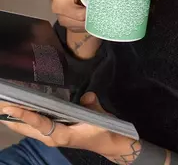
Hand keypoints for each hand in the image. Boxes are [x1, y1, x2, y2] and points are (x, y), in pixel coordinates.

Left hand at [0, 93, 140, 163]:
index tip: (11, 107)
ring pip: (27, 128)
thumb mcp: (98, 117)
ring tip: (3, 106)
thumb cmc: (102, 129)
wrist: (107, 141)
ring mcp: (51, 136)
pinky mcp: (52, 133)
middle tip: (0, 103)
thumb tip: (86, 96)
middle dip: (12, 117)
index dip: (26, 115)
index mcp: (62, 135)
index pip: (40, 124)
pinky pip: (33, 126)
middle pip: (27, 127)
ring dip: (15, 118)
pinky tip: (17, 110)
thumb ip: (91, 105)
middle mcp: (52, 137)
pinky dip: (23, 118)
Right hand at [51, 0, 98, 32]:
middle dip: (91, 6)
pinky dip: (93, 22)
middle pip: (78, 11)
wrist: (76, 3)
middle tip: (99, 0)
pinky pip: (85, 27)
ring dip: (94, 15)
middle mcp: (58, 4)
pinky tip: (96, 16)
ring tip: (99, 8)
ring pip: (84, 21)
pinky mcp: (71, 27)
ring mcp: (63, 18)